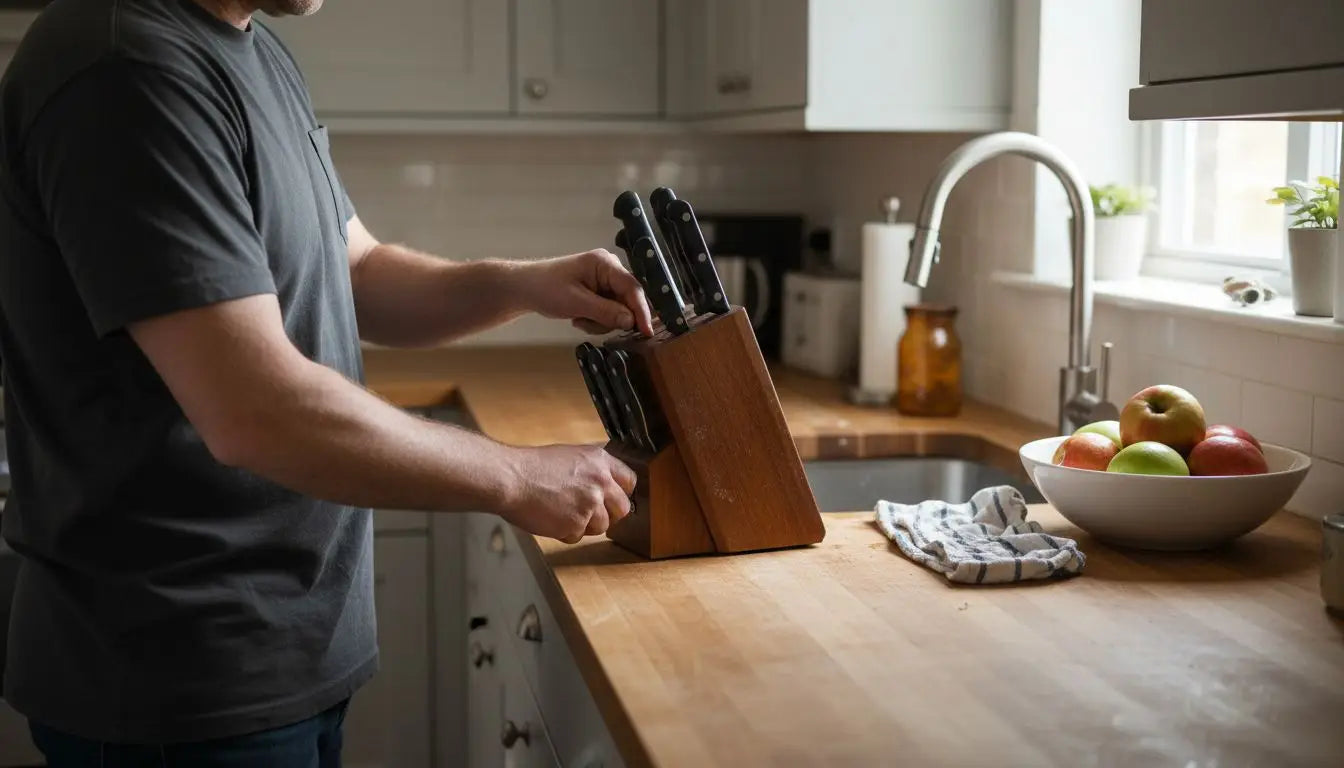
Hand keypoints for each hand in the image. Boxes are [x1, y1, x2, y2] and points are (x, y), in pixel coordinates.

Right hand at [498, 444, 636, 543]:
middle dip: (609, 515)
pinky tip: (550, 520)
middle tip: (590, 515)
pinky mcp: (577, 523)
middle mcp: (600, 481)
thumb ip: (591, 470)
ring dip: (585, 526)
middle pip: (622, 508)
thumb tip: (603, 486)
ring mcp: (590, 503)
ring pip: (602, 526)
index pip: (629, 481)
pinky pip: (578, 536)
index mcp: (600, 460)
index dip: (620, 493)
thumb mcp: (570, 456)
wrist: (511, 479)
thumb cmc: (532, 467)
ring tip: (561, 514)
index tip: (612, 500)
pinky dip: (565, 533)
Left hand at [516, 250, 654, 336]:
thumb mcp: (576, 303)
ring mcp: (606, 281)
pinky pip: (610, 312)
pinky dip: (596, 321)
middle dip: (612, 318)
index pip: (632, 288)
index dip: (641, 311)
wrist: (526, 288)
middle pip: (628, 301)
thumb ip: (606, 312)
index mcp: (605, 263)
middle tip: (587, 323)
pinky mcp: (601, 292)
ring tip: (579, 319)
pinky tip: (579, 318)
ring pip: (619, 311)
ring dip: (601, 322)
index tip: (647, 331)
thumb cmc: (546, 288)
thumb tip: (631, 321)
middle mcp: (610, 269)